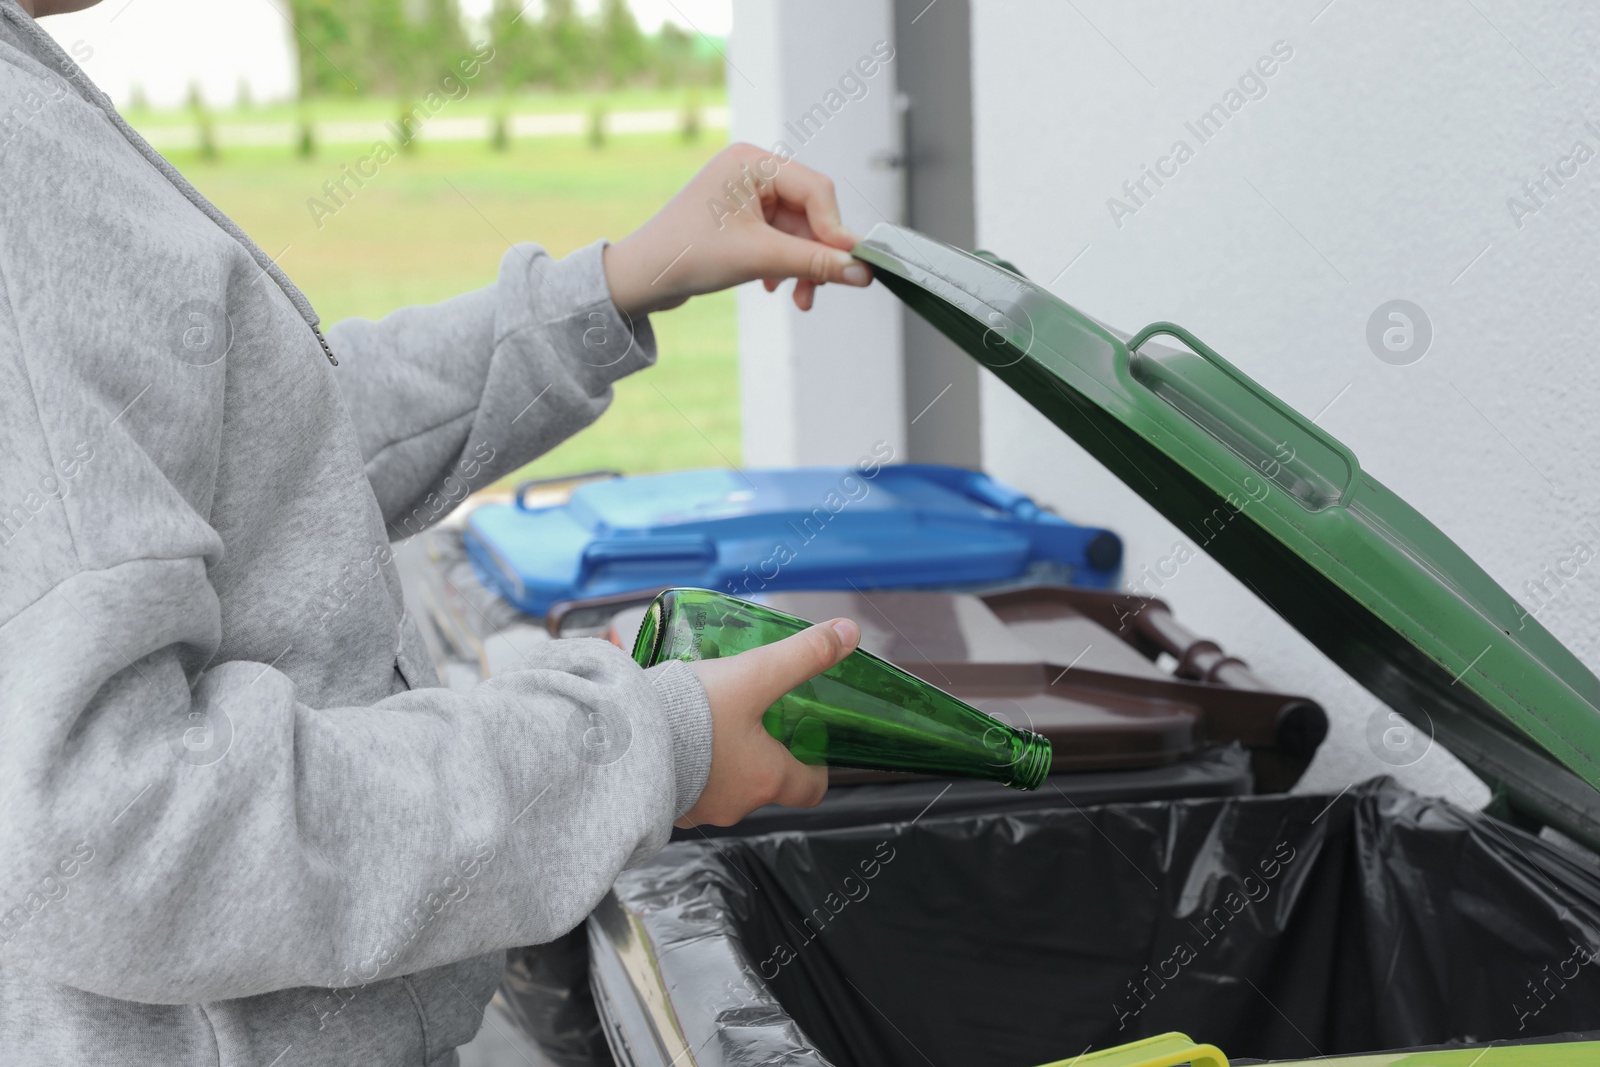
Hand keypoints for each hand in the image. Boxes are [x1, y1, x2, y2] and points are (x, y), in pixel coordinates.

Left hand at [603, 143, 873, 316]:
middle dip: (817, 254)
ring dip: (802, 266)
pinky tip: (773, 286)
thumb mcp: (760, 259)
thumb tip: (863, 273)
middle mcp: (751, 170)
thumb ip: (816, 263)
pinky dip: (785, 264)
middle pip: (811, 211)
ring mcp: (746, 194)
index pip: (817, 190)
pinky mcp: (741, 219)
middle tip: (824, 289)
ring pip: (798, 230)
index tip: (855, 266)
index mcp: (752, 161)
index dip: (837, 230)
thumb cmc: (688, 255)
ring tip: (799, 299)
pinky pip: (781, 238)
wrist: (641, 278)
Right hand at [675, 618, 860, 828]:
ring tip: (710, 719)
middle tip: (755, 717)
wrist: (622, 740)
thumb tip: (847, 633)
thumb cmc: (691, 715)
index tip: (808, 743)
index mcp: (767, 780)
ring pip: (726, 784)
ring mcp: (699, 809)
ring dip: (724, 757)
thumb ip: (802, 655)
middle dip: (764, 752)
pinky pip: (689, 785)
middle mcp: (736, 804)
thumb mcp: (754, 675)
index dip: (815, 765)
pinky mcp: (667, 803)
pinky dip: (691, 763)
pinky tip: (677, 735)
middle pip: (766, 783)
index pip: (811, 788)